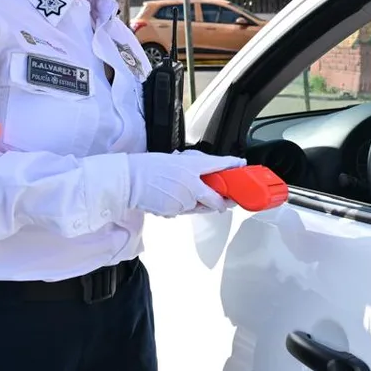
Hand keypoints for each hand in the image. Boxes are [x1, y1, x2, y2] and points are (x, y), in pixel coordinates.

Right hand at [127, 151, 246, 216]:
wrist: (129, 181)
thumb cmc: (148, 167)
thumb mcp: (174, 158)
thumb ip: (192, 164)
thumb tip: (204, 169)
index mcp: (191, 166)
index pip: (218, 165)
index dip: (233, 166)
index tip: (241, 166)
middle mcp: (191, 186)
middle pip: (216, 199)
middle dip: (224, 201)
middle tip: (228, 199)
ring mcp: (184, 201)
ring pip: (201, 208)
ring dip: (204, 205)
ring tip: (198, 197)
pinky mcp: (175, 212)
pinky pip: (186, 211)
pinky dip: (186, 207)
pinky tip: (178, 199)